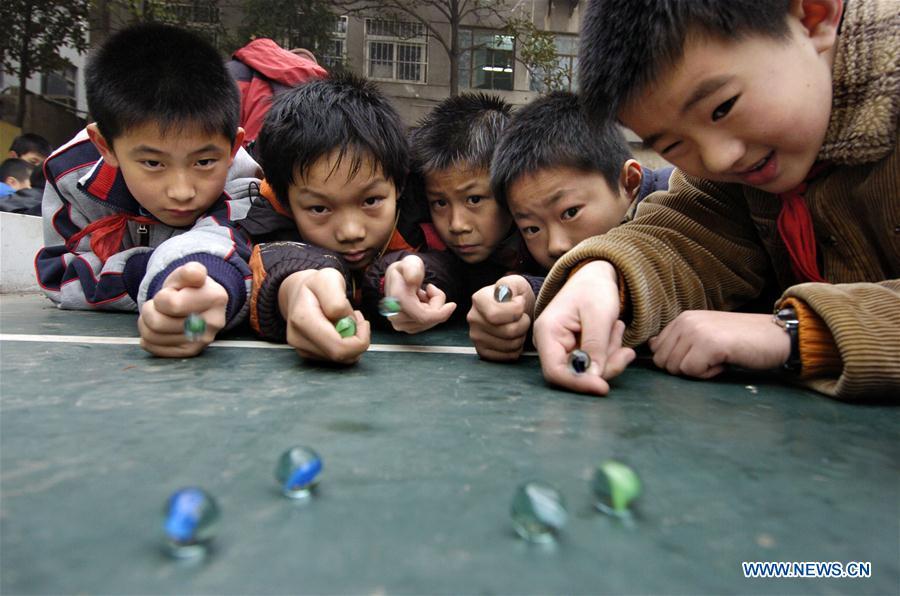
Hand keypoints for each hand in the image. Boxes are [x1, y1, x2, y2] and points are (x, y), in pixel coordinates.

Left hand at [138, 262, 226, 356]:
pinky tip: (158, 329)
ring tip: (157, 315)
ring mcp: (203, 340)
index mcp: (215, 298)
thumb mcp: (187, 273)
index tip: (170, 293)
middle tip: (158, 306)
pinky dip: (149, 338)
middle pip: (158, 323)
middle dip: (149, 311)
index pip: (171, 305)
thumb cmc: (190, 287)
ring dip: (146, 324)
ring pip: (152, 337)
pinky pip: (156, 349)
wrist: (199, 304)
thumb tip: (195, 274)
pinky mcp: (192, 352)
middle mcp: (214, 322)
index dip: (162, 297)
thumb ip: (189, 271)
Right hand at [279, 268, 369, 363]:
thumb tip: (342, 321)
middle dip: (357, 340)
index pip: (339, 348)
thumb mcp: (329, 278)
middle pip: (341, 356)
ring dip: (351, 342)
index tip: (361, 319)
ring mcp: (301, 349)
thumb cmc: (316, 285)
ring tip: (346, 321)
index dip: (360, 338)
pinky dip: (344, 346)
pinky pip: (335, 358)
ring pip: (341, 359)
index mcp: (303, 320)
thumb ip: (336, 299)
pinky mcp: (307, 354)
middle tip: (356, 320)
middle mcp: (298, 339)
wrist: (299, 292)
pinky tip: (339, 330)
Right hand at [383, 255, 456, 332]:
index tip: (453, 304)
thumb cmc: (406, 269)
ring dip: (432, 309)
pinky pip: (425, 325)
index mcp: (397, 301)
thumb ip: (412, 268)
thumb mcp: (411, 263)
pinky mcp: (404, 327)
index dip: (441, 313)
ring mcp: (399, 323)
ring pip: (428, 323)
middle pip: (428, 320)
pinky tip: (423, 302)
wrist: (397, 277)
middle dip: (436, 305)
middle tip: (430, 289)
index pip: (424, 317)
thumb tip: (412, 280)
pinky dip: (429, 314)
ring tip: (424, 294)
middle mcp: (395, 316)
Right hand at [466, 275, 534, 361]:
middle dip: (523, 325)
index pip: (496, 314)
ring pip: (509, 345)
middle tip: (524, 318)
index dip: (516, 311)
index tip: (520, 304)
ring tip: (520, 327)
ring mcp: (476, 336)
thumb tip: (502, 292)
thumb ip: (509, 284)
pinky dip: (516, 349)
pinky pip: (506, 356)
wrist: (517, 309)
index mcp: (479, 299)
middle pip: (507, 332)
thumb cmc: (517, 296)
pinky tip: (515, 338)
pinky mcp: (482, 351)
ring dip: (521, 337)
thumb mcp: (516, 283)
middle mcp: (473, 318)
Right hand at [533, 261, 635, 394]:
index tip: (603, 387)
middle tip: (626, 352)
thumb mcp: (599, 314)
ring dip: (609, 355)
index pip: (555, 371)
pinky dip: (610, 352)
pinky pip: (595, 362)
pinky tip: (615, 331)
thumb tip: (594, 376)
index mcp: (547, 332)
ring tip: (617, 328)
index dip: (578, 383)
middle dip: (603, 366)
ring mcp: (563, 348)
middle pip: (574, 373)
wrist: (595, 276)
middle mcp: (550, 344)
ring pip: (588, 370)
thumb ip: (596, 345)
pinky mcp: (576, 350)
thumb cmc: (594, 289)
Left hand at [648, 311, 790, 377]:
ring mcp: (696, 331)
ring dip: (698, 371)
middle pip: (662, 362)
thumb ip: (680, 341)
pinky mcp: (708, 344)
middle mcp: (686, 321)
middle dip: (685, 368)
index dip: (677, 361)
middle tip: (711, 359)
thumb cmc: (742, 341)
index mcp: (683, 318)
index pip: (656, 350)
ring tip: (719, 358)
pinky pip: (691, 372)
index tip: (701, 355)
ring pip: (675, 368)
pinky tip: (725, 362)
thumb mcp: (705, 335)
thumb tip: (651, 347)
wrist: (777, 336)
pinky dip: (708, 374)